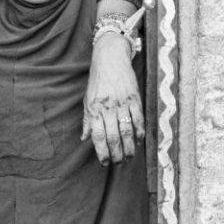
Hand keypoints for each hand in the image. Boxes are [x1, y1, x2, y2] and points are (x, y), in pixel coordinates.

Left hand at [82, 34, 143, 165]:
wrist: (110, 59)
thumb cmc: (97, 82)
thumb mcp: (87, 100)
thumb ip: (87, 120)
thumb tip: (84, 139)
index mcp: (94, 110)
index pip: (98, 136)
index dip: (102, 152)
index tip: (105, 163)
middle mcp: (107, 108)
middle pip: (113, 137)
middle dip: (116, 154)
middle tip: (119, 164)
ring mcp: (122, 103)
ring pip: (127, 131)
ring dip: (129, 147)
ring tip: (129, 157)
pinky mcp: (134, 98)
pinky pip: (138, 118)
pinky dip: (140, 132)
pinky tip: (139, 141)